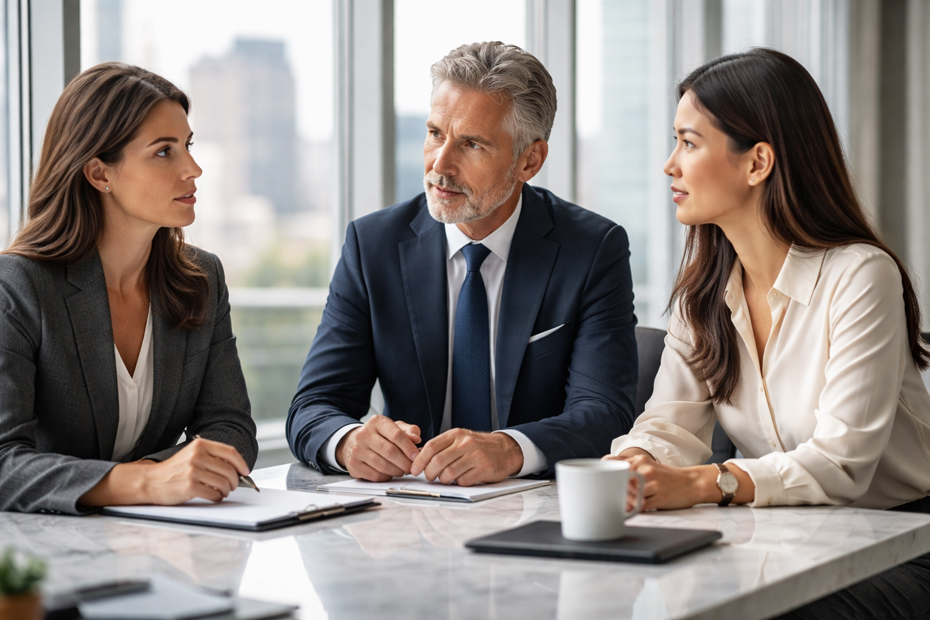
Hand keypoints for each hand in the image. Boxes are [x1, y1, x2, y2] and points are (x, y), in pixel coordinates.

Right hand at [80, 437, 250, 505]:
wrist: (150, 481)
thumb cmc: (174, 470)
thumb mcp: (192, 455)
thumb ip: (212, 457)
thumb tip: (237, 467)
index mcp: (200, 445)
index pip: (230, 452)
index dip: (241, 463)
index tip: (245, 471)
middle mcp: (197, 456)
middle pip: (229, 469)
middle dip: (234, 480)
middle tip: (232, 486)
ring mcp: (193, 471)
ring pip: (224, 483)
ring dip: (226, 490)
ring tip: (221, 492)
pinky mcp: (190, 486)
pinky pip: (214, 494)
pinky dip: (218, 497)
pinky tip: (213, 496)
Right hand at [336, 415, 420, 481]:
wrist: (354, 442)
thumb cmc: (379, 435)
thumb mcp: (395, 427)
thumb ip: (408, 431)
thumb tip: (416, 438)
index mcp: (376, 422)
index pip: (396, 435)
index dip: (409, 448)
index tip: (417, 456)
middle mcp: (364, 434)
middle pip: (390, 451)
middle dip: (405, 462)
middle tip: (412, 467)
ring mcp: (357, 450)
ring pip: (383, 465)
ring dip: (397, 471)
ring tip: (403, 470)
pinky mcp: (354, 464)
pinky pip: (375, 475)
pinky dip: (386, 476)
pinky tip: (390, 473)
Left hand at [409, 429, 522, 485]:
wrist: (505, 449)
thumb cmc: (478, 446)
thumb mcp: (460, 439)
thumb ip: (442, 446)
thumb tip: (418, 457)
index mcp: (456, 434)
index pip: (431, 446)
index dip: (419, 460)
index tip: (414, 469)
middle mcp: (465, 443)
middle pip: (437, 461)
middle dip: (429, 473)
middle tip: (429, 477)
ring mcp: (475, 456)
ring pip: (449, 473)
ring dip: (443, 480)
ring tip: (446, 478)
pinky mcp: (484, 469)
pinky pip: (463, 481)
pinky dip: (459, 483)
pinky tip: (462, 478)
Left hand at [606, 452, 713, 510]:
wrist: (693, 482)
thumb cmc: (667, 477)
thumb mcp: (648, 465)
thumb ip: (629, 467)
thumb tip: (605, 470)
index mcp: (640, 460)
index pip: (613, 464)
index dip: (603, 474)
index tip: (599, 483)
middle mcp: (645, 469)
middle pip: (618, 481)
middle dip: (612, 491)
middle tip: (606, 498)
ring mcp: (653, 483)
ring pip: (628, 494)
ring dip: (623, 501)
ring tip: (620, 505)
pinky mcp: (659, 497)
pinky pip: (640, 505)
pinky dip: (633, 509)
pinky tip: (630, 511)